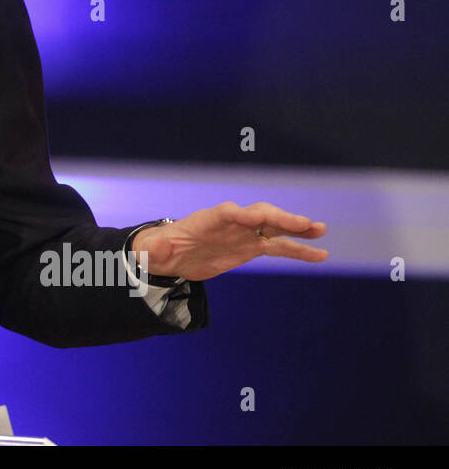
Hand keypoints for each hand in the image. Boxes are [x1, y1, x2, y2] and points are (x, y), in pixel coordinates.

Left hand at [131, 201, 326, 281]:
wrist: (173, 253)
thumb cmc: (163, 246)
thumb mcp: (155, 249)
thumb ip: (154, 249)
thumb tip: (147, 252)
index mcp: (209, 219)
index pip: (229, 213)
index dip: (243, 215)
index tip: (256, 219)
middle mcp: (232, 222)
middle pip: (259, 216)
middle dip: (280, 218)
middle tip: (304, 224)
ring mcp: (245, 234)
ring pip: (275, 230)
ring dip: (298, 231)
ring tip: (321, 232)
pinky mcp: (251, 248)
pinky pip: (279, 247)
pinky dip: (298, 250)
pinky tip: (320, 255)